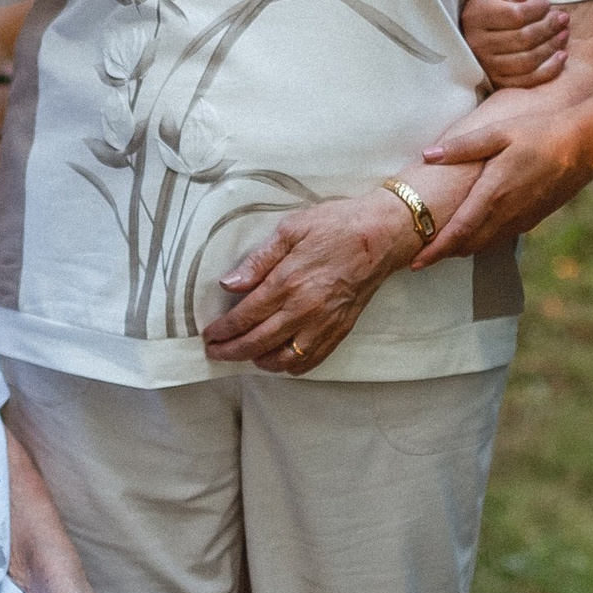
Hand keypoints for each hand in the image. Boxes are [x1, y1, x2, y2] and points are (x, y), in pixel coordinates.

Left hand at [205, 189, 417, 370]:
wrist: (383, 235)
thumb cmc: (337, 225)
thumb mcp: (291, 229)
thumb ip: (259, 260)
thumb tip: (230, 283)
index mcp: (288, 282)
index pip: (246, 316)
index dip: (223, 329)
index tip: (210, 334)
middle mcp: (304, 308)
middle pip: (258, 342)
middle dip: (231, 351)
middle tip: (215, 352)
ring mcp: (324, 323)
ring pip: (284, 358)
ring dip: (259, 361)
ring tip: (245, 355)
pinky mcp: (341, 329)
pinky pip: (312, 360)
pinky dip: (291, 367)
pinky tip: (280, 361)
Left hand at [418, 96, 592, 253]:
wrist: (584, 146)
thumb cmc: (539, 133)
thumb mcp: (498, 132)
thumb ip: (462, 146)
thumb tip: (427, 154)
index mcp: (493, 194)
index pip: (458, 232)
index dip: (435, 250)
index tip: (414, 263)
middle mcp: (507, 214)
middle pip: (468, 245)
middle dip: (443, 254)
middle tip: (419, 257)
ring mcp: (522, 219)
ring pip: (485, 244)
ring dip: (462, 249)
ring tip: (440, 248)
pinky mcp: (533, 219)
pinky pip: (501, 238)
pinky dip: (482, 241)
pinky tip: (474, 234)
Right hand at [464, 0, 568, 90]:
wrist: (478, 28)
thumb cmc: (492, 2)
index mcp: (475, 17)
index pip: (515, 15)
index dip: (538, 9)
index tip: (547, 3)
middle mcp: (477, 44)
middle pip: (524, 39)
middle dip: (549, 27)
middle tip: (563, 17)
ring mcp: (486, 66)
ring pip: (528, 60)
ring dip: (552, 46)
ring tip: (564, 33)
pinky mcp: (498, 82)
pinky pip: (527, 80)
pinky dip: (550, 69)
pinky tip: (562, 55)